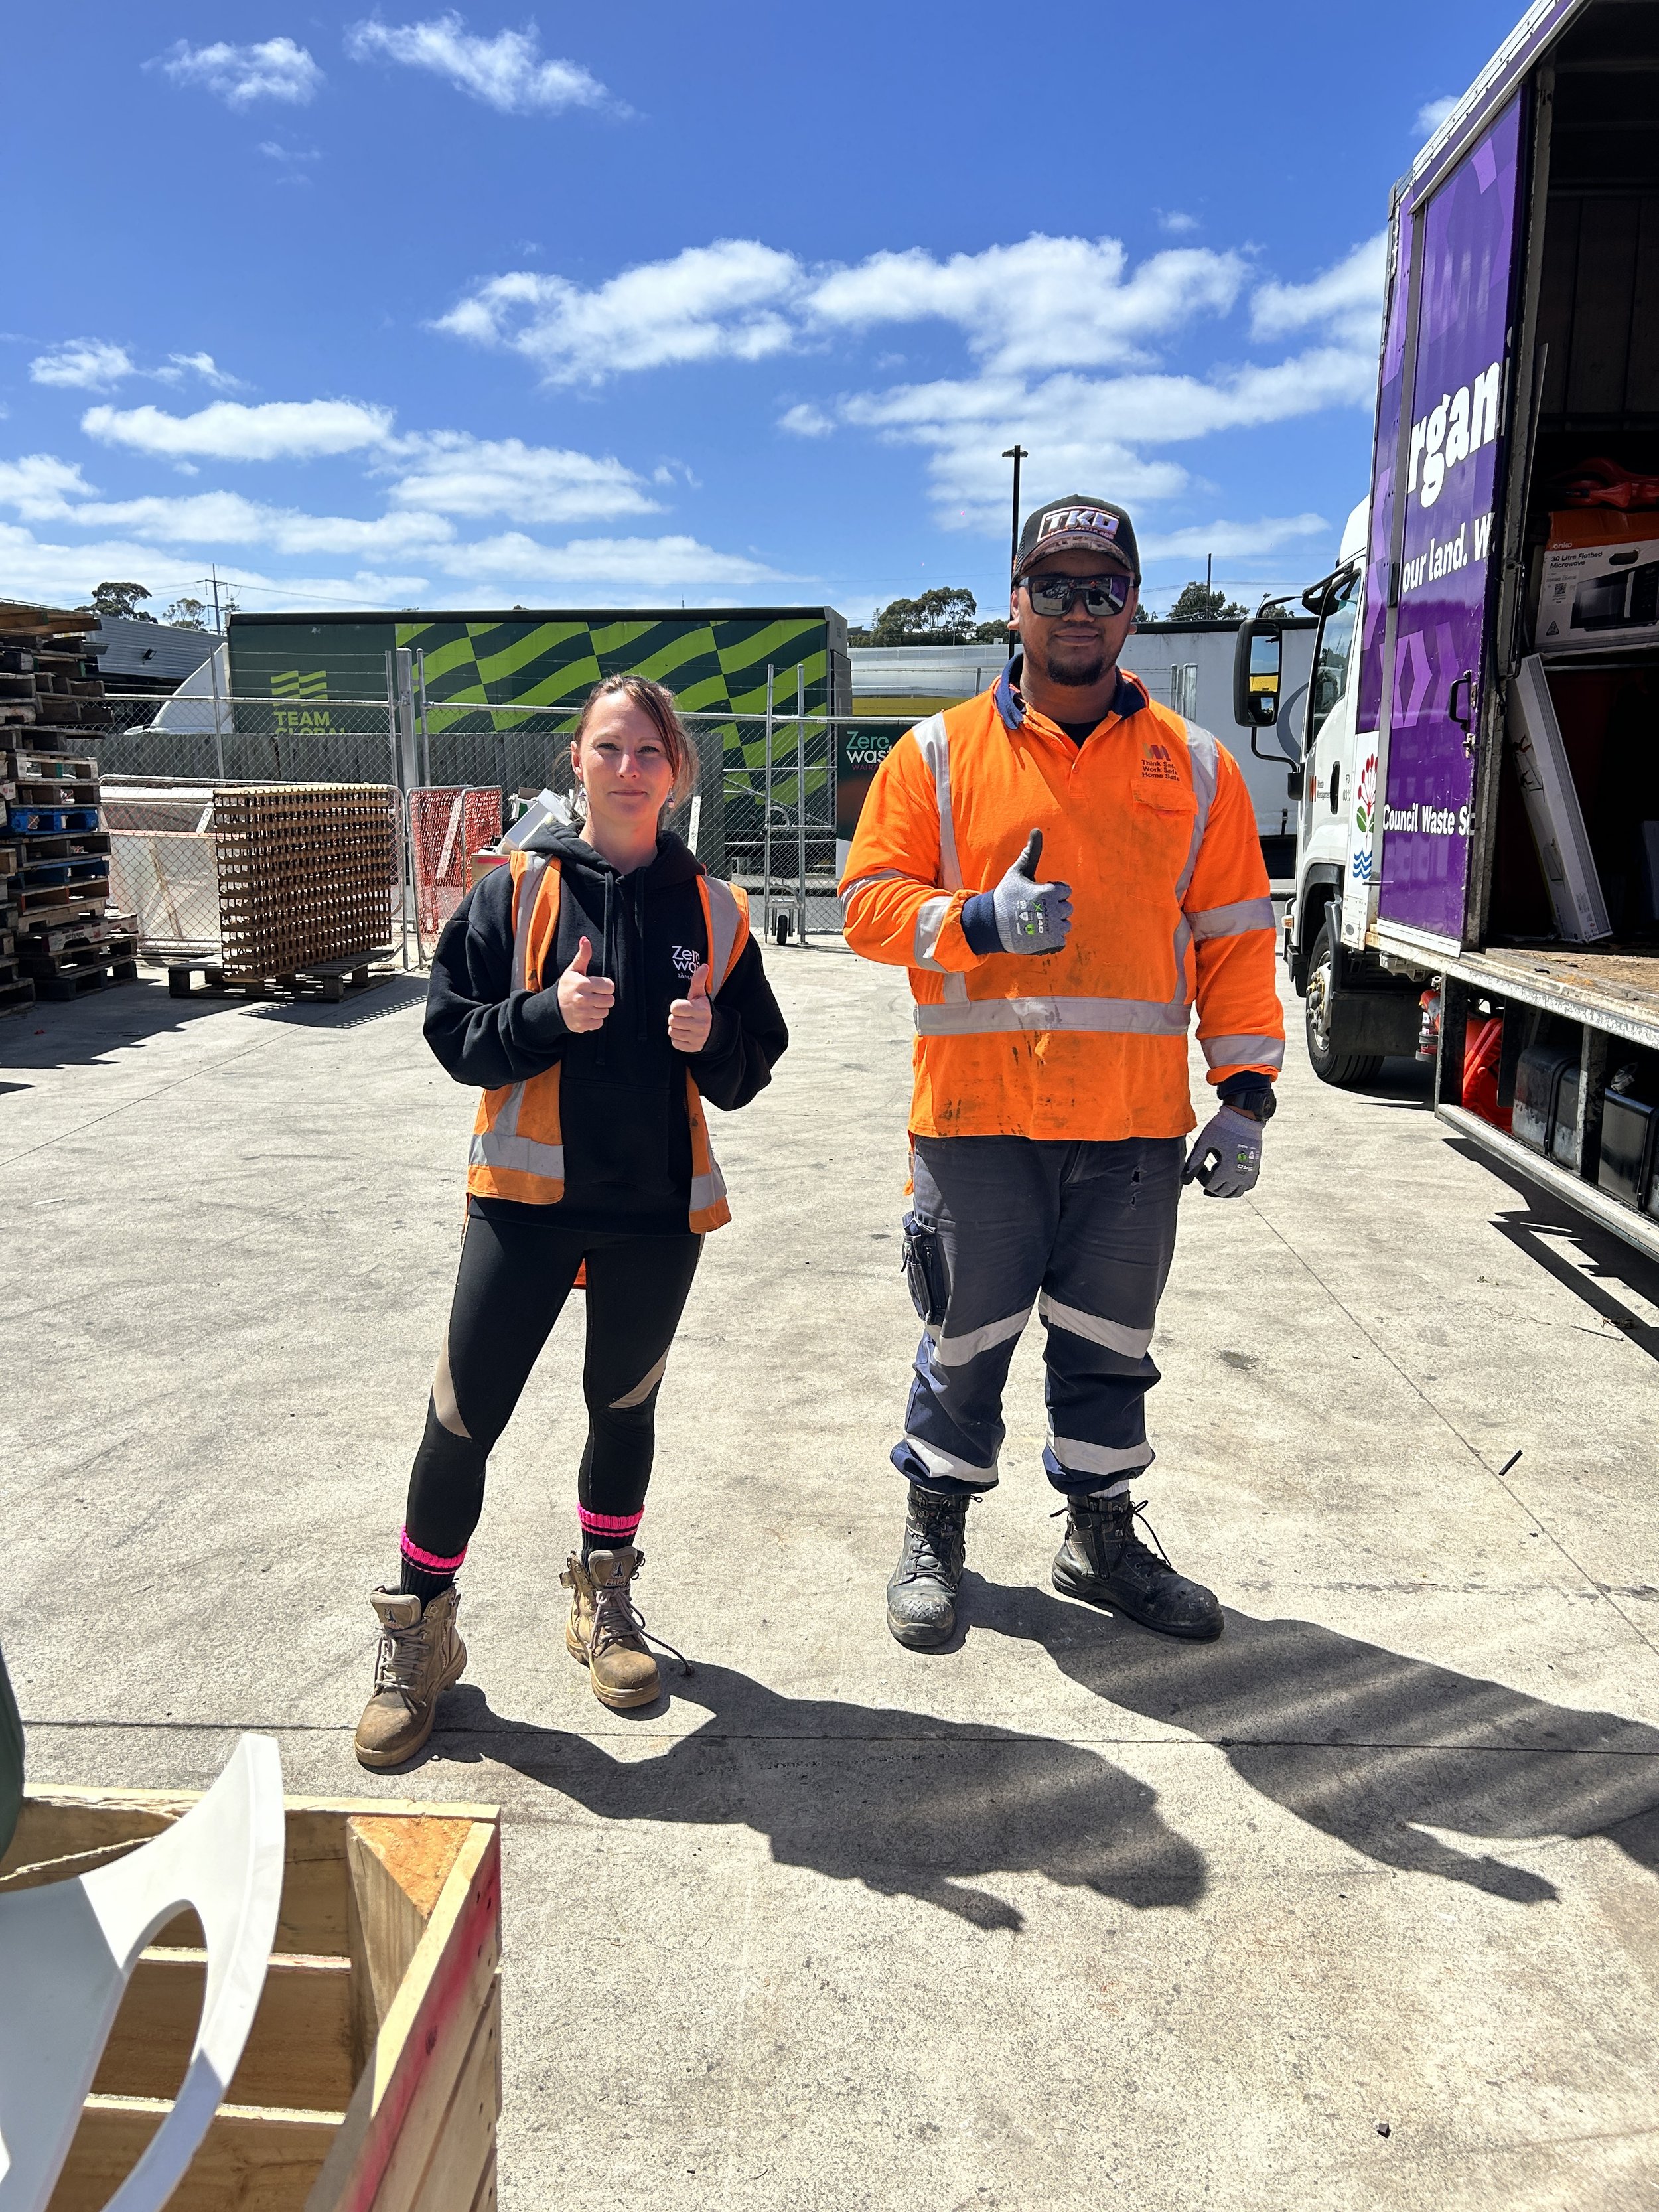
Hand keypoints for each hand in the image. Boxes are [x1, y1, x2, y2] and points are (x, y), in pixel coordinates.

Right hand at [557, 936, 613, 1032]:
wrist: (551, 1008)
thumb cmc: (566, 987)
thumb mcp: (573, 970)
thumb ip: (583, 956)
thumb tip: (586, 940)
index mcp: (583, 984)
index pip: (610, 986)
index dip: (605, 986)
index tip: (597, 987)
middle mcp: (583, 999)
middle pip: (610, 1000)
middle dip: (604, 998)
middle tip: (593, 996)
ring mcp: (582, 1013)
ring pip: (605, 1012)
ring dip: (599, 1009)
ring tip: (589, 1005)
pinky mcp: (582, 1025)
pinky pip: (599, 1023)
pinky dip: (594, 1020)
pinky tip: (586, 1014)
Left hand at [668, 961, 712, 1052]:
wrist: (716, 1032)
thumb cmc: (703, 1010)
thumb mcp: (701, 996)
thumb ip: (698, 980)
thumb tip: (704, 965)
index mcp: (701, 1010)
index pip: (674, 1007)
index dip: (677, 1006)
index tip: (684, 1007)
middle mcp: (700, 1025)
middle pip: (672, 1020)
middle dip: (676, 1018)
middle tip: (684, 1017)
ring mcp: (697, 1038)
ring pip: (672, 1032)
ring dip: (676, 1028)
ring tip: (685, 1025)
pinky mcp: (693, 1048)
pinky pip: (675, 1043)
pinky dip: (678, 1039)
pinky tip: (686, 1034)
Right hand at [991, 827, 1072, 953]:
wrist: (991, 925)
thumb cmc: (1005, 896)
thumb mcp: (1017, 873)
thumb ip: (1031, 853)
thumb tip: (1036, 830)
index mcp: (1050, 892)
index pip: (1066, 891)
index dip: (1052, 892)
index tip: (1037, 896)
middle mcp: (1054, 911)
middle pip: (1067, 908)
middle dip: (1053, 908)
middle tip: (1034, 910)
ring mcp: (1053, 929)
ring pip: (1065, 925)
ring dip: (1053, 925)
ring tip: (1035, 923)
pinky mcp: (1051, 944)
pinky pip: (1061, 940)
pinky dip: (1052, 940)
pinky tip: (1037, 934)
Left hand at [1182, 1105, 1263, 1197]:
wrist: (1243, 1116)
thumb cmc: (1221, 1127)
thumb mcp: (1204, 1144)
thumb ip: (1193, 1164)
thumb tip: (1184, 1182)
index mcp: (1227, 1170)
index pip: (1210, 1186)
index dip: (1201, 1178)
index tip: (1199, 1164)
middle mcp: (1241, 1175)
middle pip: (1222, 1192)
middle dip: (1211, 1183)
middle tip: (1205, 1169)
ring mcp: (1250, 1172)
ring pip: (1236, 1192)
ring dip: (1224, 1188)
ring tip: (1215, 1176)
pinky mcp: (1255, 1167)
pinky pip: (1247, 1185)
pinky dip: (1237, 1185)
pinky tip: (1229, 1175)